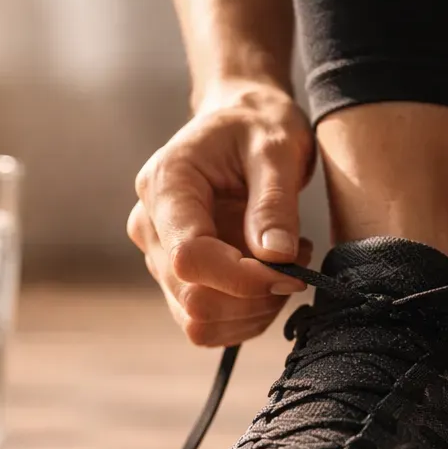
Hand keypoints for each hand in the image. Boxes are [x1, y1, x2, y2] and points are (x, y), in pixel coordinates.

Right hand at [129, 81, 314, 345]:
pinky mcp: (176, 279)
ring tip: (285, 262)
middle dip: (255, 295)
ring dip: (255, 309)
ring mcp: (159, 257)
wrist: (241, 123)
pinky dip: (247, 315)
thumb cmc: (257, 126)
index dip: (243, 277)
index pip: (189, 256)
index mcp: (165, 185)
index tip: (292, 268)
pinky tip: (269, 277)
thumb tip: (277, 257)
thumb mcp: (277, 148)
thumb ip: (275, 203)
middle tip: (297, 259)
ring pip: (200, 321)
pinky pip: (207, 325)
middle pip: (194, 297)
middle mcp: (150, 226)